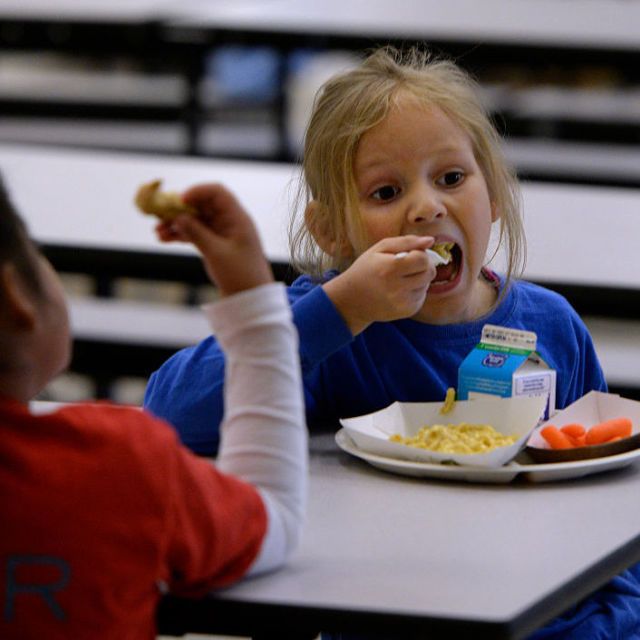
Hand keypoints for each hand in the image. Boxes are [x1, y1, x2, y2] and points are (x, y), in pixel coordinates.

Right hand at [155, 183, 272, 295]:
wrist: (249, 297)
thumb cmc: (240, 274)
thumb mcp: (216, 253)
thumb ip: (197, 233)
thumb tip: (177, 217)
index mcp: (237, 218)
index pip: (217, 193)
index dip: (197, 192)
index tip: (179, 201)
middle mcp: (229, 222)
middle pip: (202, 205)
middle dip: (180, 209)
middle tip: (159, 216)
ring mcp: (221, 232)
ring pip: (195, 220)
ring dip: (176, 223)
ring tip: (157, 232)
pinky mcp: (214, 244)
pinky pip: (195, 233)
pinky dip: (180, 234)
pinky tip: (163, 239)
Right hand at [323, 235, 436, 334]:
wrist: (351, 300)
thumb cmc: (365, 270)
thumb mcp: (380, 249)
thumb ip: (407, 241)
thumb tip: (431, 240)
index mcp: (390, 268)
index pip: (423, 259)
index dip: (420, 254)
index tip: (409, 255)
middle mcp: (397, 288)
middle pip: (429, 272)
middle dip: (423, 266)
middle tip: (408, 265)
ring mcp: (403, 302)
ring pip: (427, 284)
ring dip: (418, 279)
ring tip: (400, 279)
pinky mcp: (407, 312)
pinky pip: (422, 296)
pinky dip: (415, 291)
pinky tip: (400, 290)